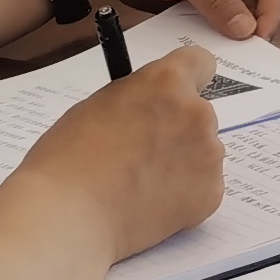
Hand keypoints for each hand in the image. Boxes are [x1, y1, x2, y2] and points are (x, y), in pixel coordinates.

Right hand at [18, 45, 226, 255]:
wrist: (69, 216)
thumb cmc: (68, 160)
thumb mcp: (98, 105)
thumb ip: (137, 99)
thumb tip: (150, 108)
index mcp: (166, 82)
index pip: (200, 62)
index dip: (186, 81)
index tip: (175, 97)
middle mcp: (197, 112)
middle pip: (199, 114)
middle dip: (178, 129)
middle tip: (143, 153)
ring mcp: (208, 154)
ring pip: (203, 152)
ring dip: (182, 162)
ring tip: (140, 184)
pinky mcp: (211, 193)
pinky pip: (203, 186)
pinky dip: (184, 195)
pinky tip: (150, 204)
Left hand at [67, 0, 279, 38]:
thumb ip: (219, 3)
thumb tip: (248, 31)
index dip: (268, 13)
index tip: (258, 41)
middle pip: (257, 1)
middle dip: (248, 26)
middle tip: (240, 55)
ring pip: (236, 13)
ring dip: (229, 32)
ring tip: (222, 53)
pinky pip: (215, 18)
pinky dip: (211, 31)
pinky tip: (205, 45)